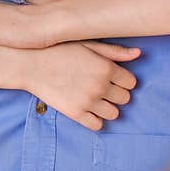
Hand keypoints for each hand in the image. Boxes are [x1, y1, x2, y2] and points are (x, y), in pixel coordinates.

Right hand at [23, 41, 139, 130]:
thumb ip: (114, 52)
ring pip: (114, 114)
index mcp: (106, 67)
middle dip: (116, 94)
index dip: (123, 81)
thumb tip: (139, 54)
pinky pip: (97, 125)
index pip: (131, 83)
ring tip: (96, 100)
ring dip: (108, 107)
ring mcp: (89, 101)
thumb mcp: (88, 45)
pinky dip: (96, 120)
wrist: (30, 63)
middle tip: (103, 88)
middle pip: (125, 98)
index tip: (113, 78)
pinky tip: (89, 111)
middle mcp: (101, 86)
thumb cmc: (60, 50)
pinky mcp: (76, 114)